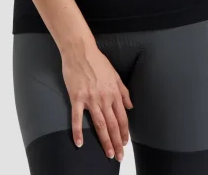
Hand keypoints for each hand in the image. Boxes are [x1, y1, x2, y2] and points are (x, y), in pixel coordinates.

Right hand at [61, 41, 133, 160]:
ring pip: (99, 124)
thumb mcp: (115, 74)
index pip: (122, 117)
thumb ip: (123, 91)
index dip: (124, 132)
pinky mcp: (77, 98)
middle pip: (112, 124)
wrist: (80, 51)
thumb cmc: (98, 61)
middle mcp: (104, 98)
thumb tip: (130, 106)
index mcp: (114, 92)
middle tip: (119, 156)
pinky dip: (78, 131)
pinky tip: (79, 143)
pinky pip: (77, 118)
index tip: (125, 143)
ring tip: (108, 154)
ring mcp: (90, 99)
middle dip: (117, 142)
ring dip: (104, 141)